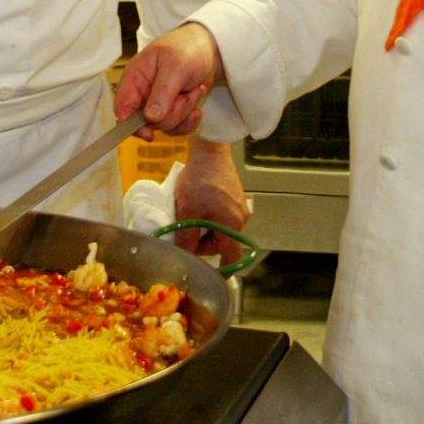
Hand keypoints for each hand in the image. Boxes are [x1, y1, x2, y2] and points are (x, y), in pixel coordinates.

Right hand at [115, 23, 223, 137]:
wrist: (209, 49)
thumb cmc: (187, 49)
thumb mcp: (175, 66)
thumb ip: (162, 92)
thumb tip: (150, 118)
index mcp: (134, 79)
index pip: (122, 109)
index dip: (131, 125)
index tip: (149, 133)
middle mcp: (142, 94)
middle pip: (147, 122)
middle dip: (172, 111)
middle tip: (185, 92)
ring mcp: (157, 104)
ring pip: (165, 126)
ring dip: (184, 111)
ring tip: (194, 90)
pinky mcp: (171, 111)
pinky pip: (177, 129)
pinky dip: (190, 120)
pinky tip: (196, 104)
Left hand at [172, 139, 249, 262]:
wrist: (209, 151)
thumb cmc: (198, 180)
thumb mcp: (186, 211)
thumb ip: (186, 238)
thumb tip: (183, 256)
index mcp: (232, 225)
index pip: (230, 258)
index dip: (220, 269)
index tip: (206, 273)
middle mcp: (241, 219)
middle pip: (222, 243)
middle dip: (202, 242)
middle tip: (184, 234)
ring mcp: (240, 207)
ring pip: (221, 229)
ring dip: (204, 228)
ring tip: (189, 216)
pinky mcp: (236, 198)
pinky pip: (223, 216)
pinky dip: (209, 217)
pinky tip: (197, 206)